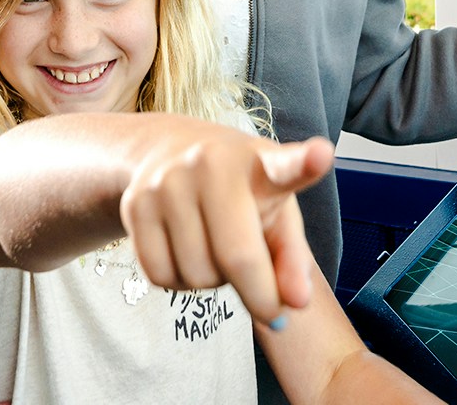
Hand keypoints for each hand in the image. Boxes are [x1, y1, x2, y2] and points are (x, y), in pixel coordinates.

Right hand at [119, 127, 334, 327]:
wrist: (169, 151)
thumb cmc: (240, 191)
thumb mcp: (276, 213)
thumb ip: (292, 259)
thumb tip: (295, 304)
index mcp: (261, 163)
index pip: (285, 165)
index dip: (306, 162)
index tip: (322, 156)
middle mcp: (211, 164)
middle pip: (237, 257)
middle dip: (257, 297)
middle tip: (267, 305)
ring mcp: (168, 181)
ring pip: (196, 275)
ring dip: (212, 283)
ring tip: (216, 252)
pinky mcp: (134, 203)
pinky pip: (160, 276)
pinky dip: (179, 282)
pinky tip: (187, 253)